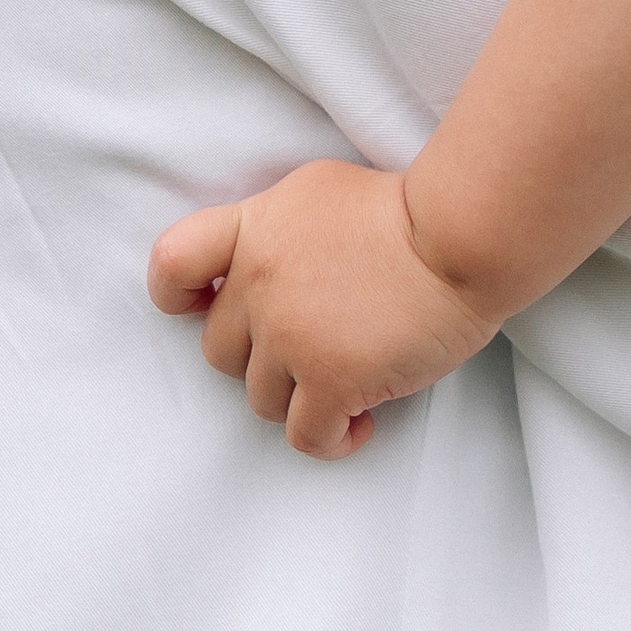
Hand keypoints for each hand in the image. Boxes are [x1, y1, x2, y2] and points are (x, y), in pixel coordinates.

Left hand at [147, 160, 501, 459]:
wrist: (458, 235)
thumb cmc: (405, 209)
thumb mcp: (319, 192)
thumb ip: (276, 232)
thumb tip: (262, 271)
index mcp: (255, 229)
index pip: (172, 264)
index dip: (178, 296)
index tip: (209, 308)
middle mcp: (259, 284)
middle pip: (221, 350)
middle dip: (260, 358)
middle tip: (311, 350)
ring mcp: (291, 335)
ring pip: (261, 399)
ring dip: (299, 399)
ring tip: (344, 385)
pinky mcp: (331, 379)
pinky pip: (306, 437)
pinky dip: (333, 438)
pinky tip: (363, 420)